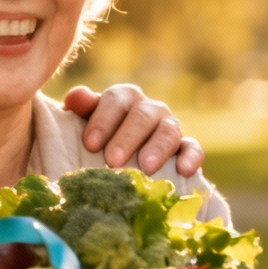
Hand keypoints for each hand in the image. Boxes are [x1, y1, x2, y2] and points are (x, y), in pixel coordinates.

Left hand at [62, 84, 204, 176]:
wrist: (121, 162)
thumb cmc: (98, 140)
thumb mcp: (85, 123)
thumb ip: (80, 108)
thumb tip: (75, 98)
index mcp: (124, 98)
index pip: (116, 100)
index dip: (103, 120)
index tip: (90, 144)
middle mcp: (149, 108)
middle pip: (141, 116)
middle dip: (127, 138)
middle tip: (112, 161)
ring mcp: (169, 126)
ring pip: (168, 130)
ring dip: (158, 148)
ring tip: (146, 167)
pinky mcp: (186, 147)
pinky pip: (192, 148)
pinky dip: (191, 157)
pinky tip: (184, 170)